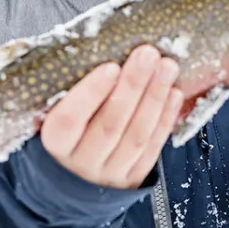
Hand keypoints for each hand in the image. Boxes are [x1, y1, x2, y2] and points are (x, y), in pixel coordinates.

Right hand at [40, 45, 182, 188]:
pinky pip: (152, 149)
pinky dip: (165, 119)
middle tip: (148, 54)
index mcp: (54, 143)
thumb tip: (100, 48)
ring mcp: (108, 173)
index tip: (110, 67)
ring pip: (135, 136)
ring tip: (167, 67)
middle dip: (133, 86)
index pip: (69, 120)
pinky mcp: (132, 179)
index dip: (90, 93)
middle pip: (109, 125)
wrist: (74, 176)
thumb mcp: (55, 111)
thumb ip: (71, 88)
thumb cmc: (68, 130)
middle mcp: (80, 162)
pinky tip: (174, 93)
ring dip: (155, 98)